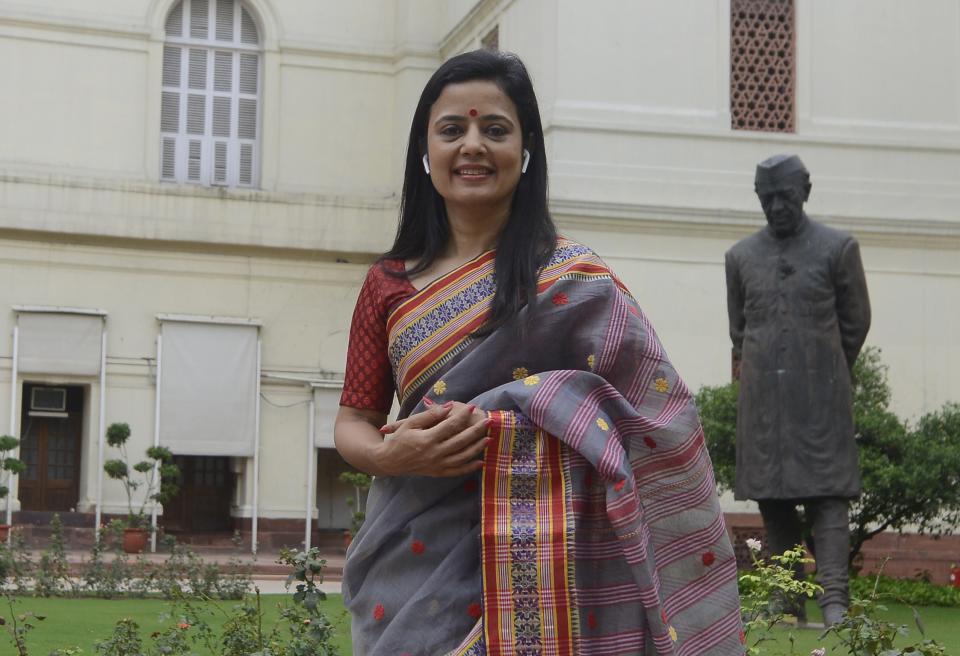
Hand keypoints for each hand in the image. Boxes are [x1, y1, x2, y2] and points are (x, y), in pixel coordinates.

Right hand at [375, 401, 489, 476]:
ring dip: (477, 449)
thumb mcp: (410, 423)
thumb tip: (448, 407)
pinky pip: (457, 471)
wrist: (389, 461)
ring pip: (462, 458)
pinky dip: (470, 467)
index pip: (449, 426)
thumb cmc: (399, 439)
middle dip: (476, 431)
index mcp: (426, 439)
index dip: (462, 415)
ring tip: (489, 439)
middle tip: (488, 421)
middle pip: (460, 441)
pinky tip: (480, 461)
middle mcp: (433, 454)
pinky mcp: (437, 473)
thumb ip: (430, 415)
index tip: (472, 407)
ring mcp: (436, 465)